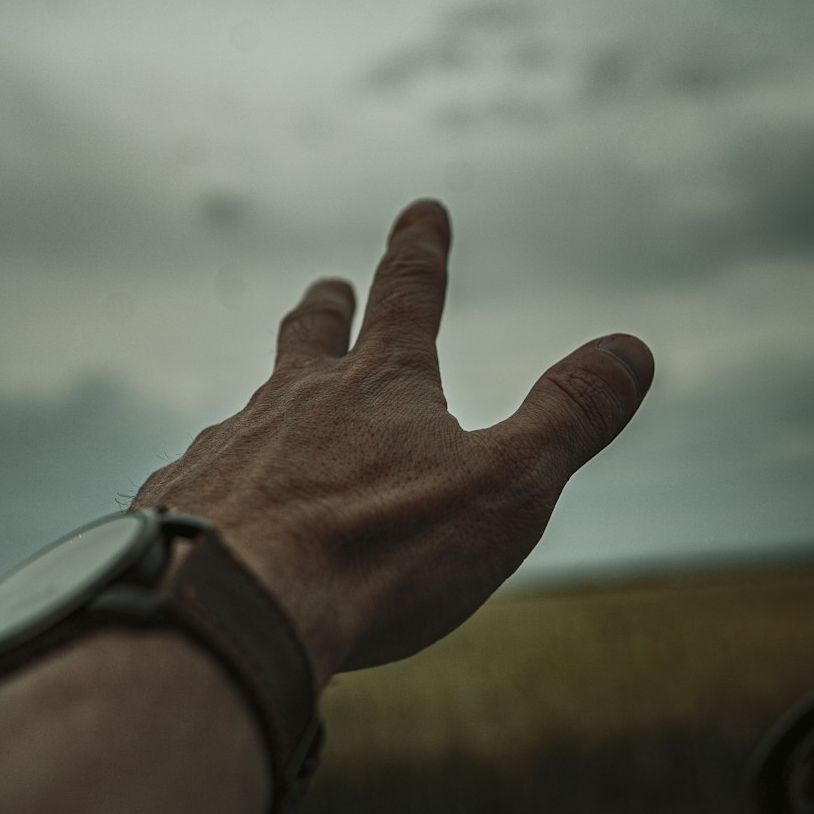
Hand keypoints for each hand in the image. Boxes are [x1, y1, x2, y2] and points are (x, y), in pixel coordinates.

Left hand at [131, 198, 653, 689]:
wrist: (230, 603)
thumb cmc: (378, 552)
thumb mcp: (505, 486)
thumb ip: (569, 417)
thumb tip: (633, 348)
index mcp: (378, 388)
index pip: (407, 295)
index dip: (420, 250)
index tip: (422, 209)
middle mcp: (294, 401)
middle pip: (310, 338)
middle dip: (327, 310)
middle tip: (327, 289)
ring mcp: (230, 447)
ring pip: (254, 409)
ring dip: (273, 402)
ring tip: (271, 417)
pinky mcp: (180, 499)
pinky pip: (203, 476)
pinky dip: (222, 479)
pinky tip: (217, 506)